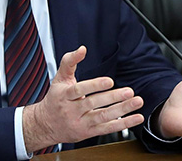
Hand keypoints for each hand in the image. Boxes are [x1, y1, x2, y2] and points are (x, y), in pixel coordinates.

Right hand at [21, 46, 144, 150]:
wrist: (45, 125)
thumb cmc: (55, 99)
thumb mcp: (59, 78)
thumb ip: (70, 61)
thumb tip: (82, 49)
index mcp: (64, 95)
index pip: (79, 90)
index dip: (94, 85)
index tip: (110, 81)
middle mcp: (72, 110)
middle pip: (93, 104)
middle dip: (112, 98)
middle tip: (129, 92)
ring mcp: (81, 123)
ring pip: (102, 117)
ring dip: (122, 110)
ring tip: (136, 102)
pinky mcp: (89, 132)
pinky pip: (107, 128)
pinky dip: (123, 123)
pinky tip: (136, 118)